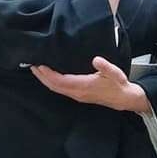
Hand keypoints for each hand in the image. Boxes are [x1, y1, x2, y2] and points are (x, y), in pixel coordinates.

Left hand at [31, 56, 148, 111]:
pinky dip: (53, 83)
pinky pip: (61, 90)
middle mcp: (77, 92)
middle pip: (54, 86)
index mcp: (83, 86)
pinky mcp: (79, 95)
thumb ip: (105, 66)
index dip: (49, 74)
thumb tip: (96, 59)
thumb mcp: (114, 72)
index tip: (40, 66)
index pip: (60, 81)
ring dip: (46, 81)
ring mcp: (77, 95)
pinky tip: (51, 78)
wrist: (123, 97)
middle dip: (42, 77)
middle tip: (33, 67)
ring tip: (38, 71)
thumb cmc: (118, 85)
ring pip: (56, 89)